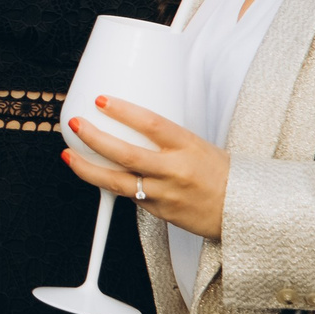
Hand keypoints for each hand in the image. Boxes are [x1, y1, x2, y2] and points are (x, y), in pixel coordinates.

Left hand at [60, 95, 230, 239]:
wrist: (244, 211)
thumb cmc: (221, 174)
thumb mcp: (198, 145)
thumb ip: (166, 137)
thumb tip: (133, 120)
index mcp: (188, 146)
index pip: (151, 123)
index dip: (123, 110)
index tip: (101, 100)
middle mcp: (175, 170)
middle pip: (126, 154)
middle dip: (95, 138)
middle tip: (77, 124)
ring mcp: (166, 194)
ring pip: (118, 182)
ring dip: (89, 169)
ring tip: (70, 156)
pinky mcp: (160, 213)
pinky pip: (129, 197)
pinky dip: (111, 185)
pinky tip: (97, 176)